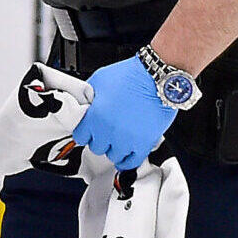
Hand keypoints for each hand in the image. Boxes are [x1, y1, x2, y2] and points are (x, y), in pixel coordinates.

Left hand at [69, 55, 175, 171]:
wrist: (158, 77)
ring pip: (113, 156)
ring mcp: (127, 139)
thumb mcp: (99, 80)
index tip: (88, 130)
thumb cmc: (133, 76)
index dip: (84, 132)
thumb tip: (85, 103)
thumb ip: (88, 96)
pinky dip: (127, 161)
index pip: (80, 136)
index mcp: (95, 117)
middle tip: (104, 131)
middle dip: (99, 139)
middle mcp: (109, 131)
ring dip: (113, 148)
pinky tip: (124, 158)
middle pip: (96, 147)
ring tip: (117, 139)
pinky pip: (132, 162)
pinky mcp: (144, 143)